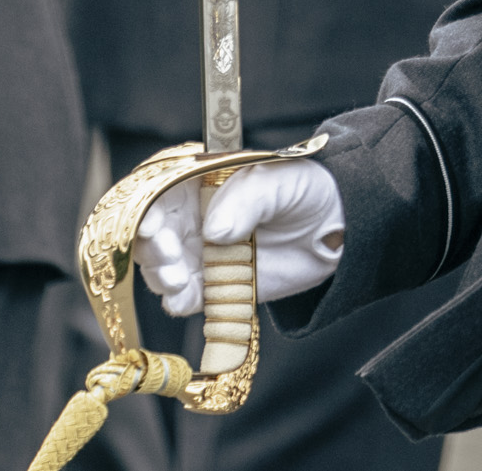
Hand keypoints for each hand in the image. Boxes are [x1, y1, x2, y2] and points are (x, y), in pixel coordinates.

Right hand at [133, 156, 343, 314]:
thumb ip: (248, 198)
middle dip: (150, 246)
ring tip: (179, 278)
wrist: (335, 230)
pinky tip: (181, 299)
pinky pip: (185, 297)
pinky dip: (177, 301)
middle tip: (168, 254)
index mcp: (200, 181)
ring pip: (161, 267)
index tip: (149, 224)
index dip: (147, 206)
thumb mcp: (281, 181)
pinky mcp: (213, 284)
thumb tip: (214, 230)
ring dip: (160, 275)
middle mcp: (192, 217)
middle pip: (151, 232)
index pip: (159, 189)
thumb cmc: (305, 192)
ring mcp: (200, 253)